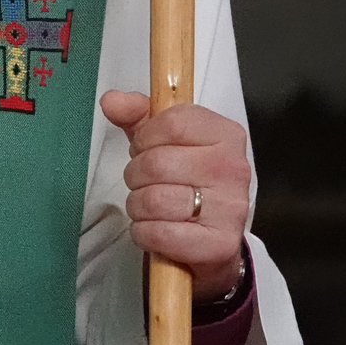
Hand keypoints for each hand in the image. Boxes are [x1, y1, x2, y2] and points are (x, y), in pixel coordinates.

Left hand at [100, 90, 248, 302]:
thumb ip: (136, 114)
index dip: (145, 137)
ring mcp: (230, 208)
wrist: (212, 238)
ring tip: (147, 206)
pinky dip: (144, 233)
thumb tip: (112, 101)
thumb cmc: (186, 182)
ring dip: (137, 206)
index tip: (145, 148)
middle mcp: (234, 168)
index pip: (171, 123)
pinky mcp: (219, 243)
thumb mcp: (162, 140)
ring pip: (154, 200)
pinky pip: (160, 233)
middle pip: (157, 163)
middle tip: (144, 182)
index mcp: (226, 134)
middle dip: (136, 175)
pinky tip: (153, 229)